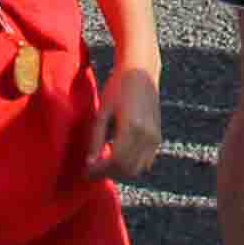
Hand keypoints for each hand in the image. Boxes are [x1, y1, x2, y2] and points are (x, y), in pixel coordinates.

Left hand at [100, 55, 161, 183]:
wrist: (141, 71)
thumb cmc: (117, 87)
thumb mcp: (102, 111)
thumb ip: (96, 139)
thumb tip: (90, 163)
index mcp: (132, 128)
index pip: (115, 162)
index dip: (99, 171)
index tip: (85, 171)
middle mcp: (147, 135)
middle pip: (127, 170)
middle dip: (108, 173)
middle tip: (92, 169)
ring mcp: (155, 137)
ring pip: (138, 169)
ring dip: (120, 171)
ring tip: (103, 162)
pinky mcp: (158, 137)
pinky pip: (145, 161)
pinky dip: (131, 164)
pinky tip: (117, 154)